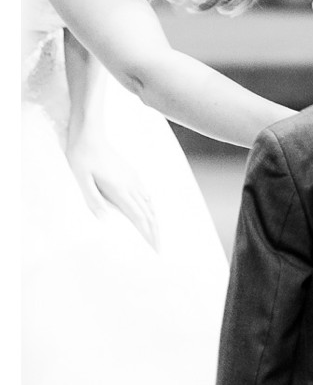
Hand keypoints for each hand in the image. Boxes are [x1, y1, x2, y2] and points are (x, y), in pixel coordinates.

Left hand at [66, 133, 158, 248]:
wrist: (89, 134)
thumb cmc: (81, 156)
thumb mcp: (81, 179)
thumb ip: (93, 199)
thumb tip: (106, 220)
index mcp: (120, 190)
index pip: (139, 218)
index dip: (148, 235)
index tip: (154, 249)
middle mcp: (131, 186)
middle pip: (148, 214)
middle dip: (155, 233)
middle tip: (159, 250)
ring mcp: (133, 179)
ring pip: (149, 205)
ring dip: (155, 222)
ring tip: (157, 235)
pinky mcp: (131, 173)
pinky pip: (146, 195)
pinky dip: (151, 208)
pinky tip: (150, 212)